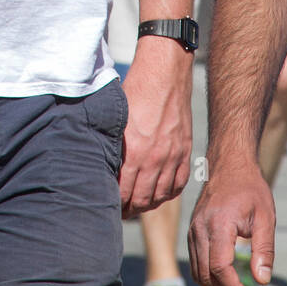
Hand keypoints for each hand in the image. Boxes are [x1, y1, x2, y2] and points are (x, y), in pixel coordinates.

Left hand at [119, 39, 192, 216]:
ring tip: (136, 204)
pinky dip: (167, 193)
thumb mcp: (116, 119)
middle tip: (120, 210)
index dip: (114, 203)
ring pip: (159, 196)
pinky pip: (178, 185)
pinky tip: (157, 193)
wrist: (164, 75)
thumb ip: (110, 146)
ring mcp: (173, 157)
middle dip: (128, 208)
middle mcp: (154, 159)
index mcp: (133, 151)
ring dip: (147, 204)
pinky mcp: (185, 152)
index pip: (122, 192)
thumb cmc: (135, 92)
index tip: (107, 205)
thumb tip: (101, 170)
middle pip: (141, 200)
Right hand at [188, 160, 274, 285]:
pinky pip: (195, 260)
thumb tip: (262, 279)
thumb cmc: (249, 188)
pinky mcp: (192, 230)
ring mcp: (193, 229)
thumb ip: (264, 250)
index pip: (220, 267)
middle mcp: (200, 228)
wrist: (229, 164)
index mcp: (218, 224)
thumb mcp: (265, 217)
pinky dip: (208, 275)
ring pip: (198, 270)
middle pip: (206, 274)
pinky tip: (225, 278)